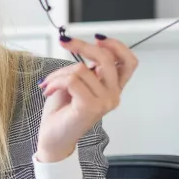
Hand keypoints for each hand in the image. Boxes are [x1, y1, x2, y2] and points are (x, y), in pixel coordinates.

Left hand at [35, 36, 138, 162]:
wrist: (52, 139)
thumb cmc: (62, 112)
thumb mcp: (76, 83)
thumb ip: (86, 69)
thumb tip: (84, 47)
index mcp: (113, 89)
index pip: (129, 62)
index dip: (116, 46)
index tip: (97, 39)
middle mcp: (113, 95)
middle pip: (106, 59)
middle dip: (82, 46)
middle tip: (64, 42)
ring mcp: (104, 102)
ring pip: (82, 69)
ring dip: (59, 73)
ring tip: (50, 84)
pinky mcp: (90, 106)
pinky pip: (72, 80)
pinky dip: (56, 81)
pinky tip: (49, 90)